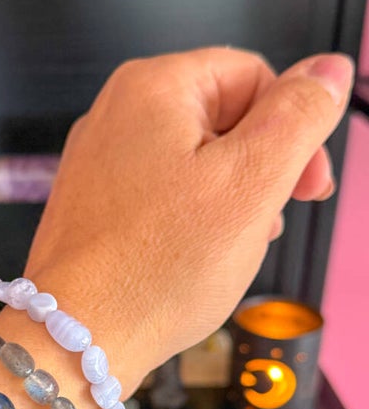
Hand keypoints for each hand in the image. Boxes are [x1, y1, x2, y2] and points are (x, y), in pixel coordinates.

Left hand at [24, 47, 352, 390]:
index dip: (292, 127)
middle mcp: (115, 115)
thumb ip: (298, 115)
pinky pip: (161, 196)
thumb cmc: (158, 267)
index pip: (252, 75)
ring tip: (230, 247)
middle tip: (267, 221)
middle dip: (259, 170)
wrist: (80, 339)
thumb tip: (328, 70)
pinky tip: (195, 258)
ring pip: (193, 163)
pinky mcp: (95, 206)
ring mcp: (99, 163)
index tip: (307, 184)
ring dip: (229, 200)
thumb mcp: (252, 183)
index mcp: (153, 87)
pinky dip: (190, 220)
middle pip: (222, 119)